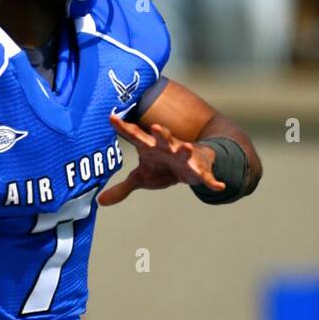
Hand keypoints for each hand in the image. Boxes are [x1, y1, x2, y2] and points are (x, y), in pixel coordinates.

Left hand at [99, 113, 225, 202]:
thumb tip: (100, 202)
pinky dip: (212, 181)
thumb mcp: (141, 178)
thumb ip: (122, 188)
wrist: (192, 165)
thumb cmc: (163, 167)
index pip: (135, 136)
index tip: (111, 118)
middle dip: (160, 133)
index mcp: (152, 147)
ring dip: (186, 149)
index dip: (123, 128)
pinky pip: (207, 176)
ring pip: (186, 151)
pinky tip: (218, 186)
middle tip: (154, 127)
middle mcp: (169, 147)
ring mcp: (186, 157)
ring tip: (186, 147)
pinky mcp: (200, 169)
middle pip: (163, 138)